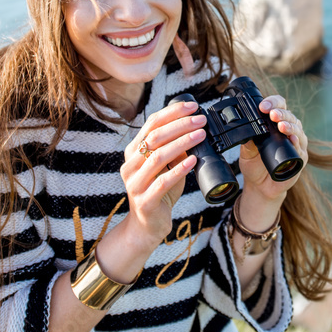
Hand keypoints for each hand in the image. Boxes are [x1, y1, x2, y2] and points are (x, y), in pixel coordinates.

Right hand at [120, 100, 206, 248]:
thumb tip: (196, 129)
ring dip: (182, 143)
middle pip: (154, 137)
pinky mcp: (144, 201)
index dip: (172, 112)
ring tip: (201, 135)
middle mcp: (130, 165)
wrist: (147, 226)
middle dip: (180, 125)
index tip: (193, 106)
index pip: (151, 124)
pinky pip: (162, 181)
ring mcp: (135, 183)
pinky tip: (193, 160)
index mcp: (134, 152)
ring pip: (158, 157)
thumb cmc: (159, 192)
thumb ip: (176, 149)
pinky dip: (179, 169)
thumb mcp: (167, 166)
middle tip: (201, 120)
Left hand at [238, 94, 307, 204]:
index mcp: (275, 124)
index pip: (278, 106)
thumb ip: (247, 141)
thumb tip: (244, 130)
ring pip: (297, 129)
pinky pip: (301, 148)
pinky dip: (297, 142)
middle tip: (272, 115)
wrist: (260, 186)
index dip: (273, 103)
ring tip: (281, 126)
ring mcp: (296, 144)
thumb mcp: (246, 152)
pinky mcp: (300, 158)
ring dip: (289, 126)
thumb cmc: (255, 166)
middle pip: (289, 116)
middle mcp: (288, 131)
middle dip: (281, 113)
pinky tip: (293, 139)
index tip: (263, 106)